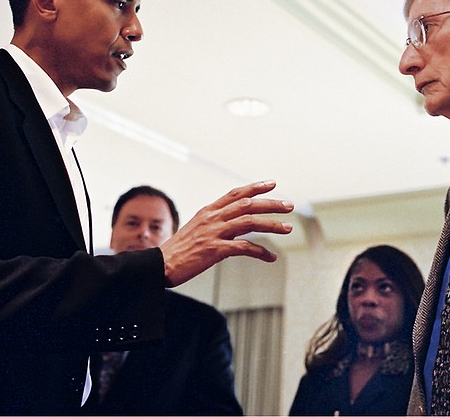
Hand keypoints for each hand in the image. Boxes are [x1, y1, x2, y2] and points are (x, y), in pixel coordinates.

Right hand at [159, 180, 293, 286]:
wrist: (160, 265)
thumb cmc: (178, 250)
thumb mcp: (195, 229)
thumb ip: (214, 223)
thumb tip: (233, 224)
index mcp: (208, 211)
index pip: (235, 193)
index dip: (255, 187)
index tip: (272, 184)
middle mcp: (212, 218)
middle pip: (247, 204)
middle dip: (271, 204)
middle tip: (289, 206)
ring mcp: (214, 233)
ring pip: (250, 222)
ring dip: (271, 225)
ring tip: (288, 228)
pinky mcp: (214, 250)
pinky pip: (244, 248)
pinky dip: (260, 252)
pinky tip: (271, 258)